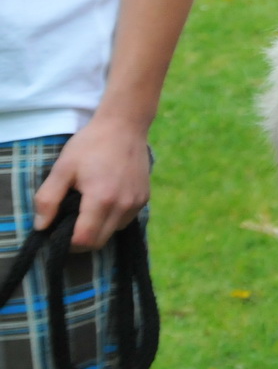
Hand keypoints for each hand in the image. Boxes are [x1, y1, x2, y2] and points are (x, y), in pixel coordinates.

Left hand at [33, 114, 151, 250]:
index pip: (85, 240)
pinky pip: (126, 219)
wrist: (125, 125)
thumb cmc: (91, 145)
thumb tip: (41, 226)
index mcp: (101, 198)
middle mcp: (123, 204)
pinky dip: (113, 218)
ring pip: (114, 231)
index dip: (69, 243)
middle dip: (82, 239)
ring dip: (100, 228)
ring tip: (90, 207)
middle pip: (100, 241)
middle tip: (71, 221)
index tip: (60, 232)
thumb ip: (48, 199)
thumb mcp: (62, 168)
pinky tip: (106, 199)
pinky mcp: (145, 197)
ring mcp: (137, 201)